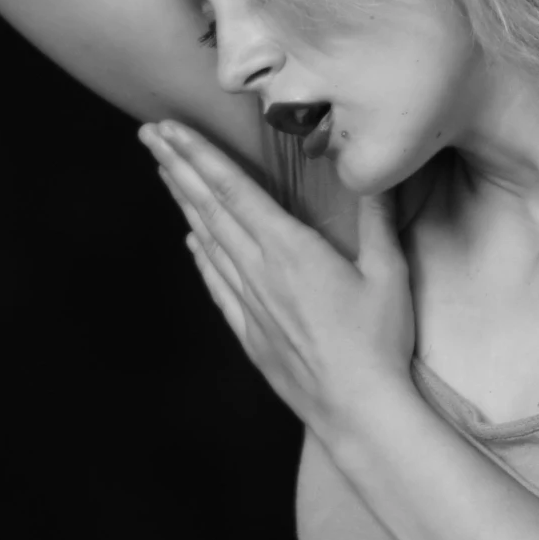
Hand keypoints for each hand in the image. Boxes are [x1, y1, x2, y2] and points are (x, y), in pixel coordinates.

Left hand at [141, 119, 415, 438]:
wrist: (357, 410)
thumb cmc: (379, 341)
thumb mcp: (388, 273)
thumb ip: (378, 218)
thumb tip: (377, 170)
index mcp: (290, 249)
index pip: (233, 190)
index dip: (199, 155)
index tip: (170, 129)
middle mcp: (259, 271)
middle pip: (209, 209)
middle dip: (178, 167)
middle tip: (150, 135)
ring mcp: (250, 303)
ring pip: (207, 242)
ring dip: (184, 203)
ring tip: (164, 173)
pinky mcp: (249, 332)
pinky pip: (216, 285)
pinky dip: (200, 258)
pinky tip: (192, 242)